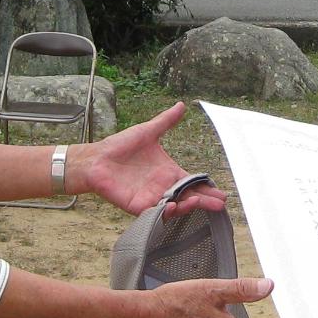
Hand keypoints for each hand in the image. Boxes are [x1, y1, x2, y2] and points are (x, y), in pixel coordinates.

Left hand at [79, 103, 228, 215]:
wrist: (96, 159)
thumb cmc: (120, 146)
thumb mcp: (147, 132)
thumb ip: (166, 121)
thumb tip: (181, 105)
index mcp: (169, 172)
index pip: (192, 183)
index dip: (206, 188)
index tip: (221, 194)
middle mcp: (163, 187)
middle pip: (189, 197)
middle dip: (204, 202)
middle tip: (219, 204)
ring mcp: (152, 198)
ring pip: (175, 207)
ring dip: (188, 207)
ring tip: (198, 203)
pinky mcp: (138, 206)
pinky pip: (155, 213)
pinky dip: (165, 211)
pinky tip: (174, 206)